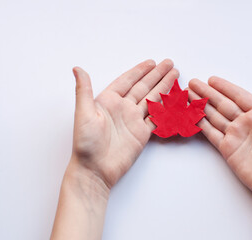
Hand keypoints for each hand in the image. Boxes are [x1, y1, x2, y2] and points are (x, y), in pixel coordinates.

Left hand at [71, 59, 177, 188]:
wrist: (95, 170)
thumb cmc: (86, 144)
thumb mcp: (83, 114)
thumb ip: (84, 90)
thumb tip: (77, 68)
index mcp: (109, 100)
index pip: (128, 81)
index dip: (140, 70)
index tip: (152, 62)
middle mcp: (123, 108)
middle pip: (144, 87)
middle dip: (157, 75)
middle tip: (169, 64)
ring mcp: (134, 120)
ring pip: (152, 99)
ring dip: (163, 87)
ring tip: (174, 76)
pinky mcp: (142, 133)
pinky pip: (157, 117)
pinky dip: (166, 108)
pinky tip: (172, 100)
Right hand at [188, 77, 251, 238]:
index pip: (239, 96)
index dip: (224, 87)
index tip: (211, 79)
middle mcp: (245, 122)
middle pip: (222, 104)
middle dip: (207, 93)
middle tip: (193, 83)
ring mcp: (234, 134)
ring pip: (214, 116)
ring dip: (201, 106)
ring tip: (189, 96)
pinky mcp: (226, 147)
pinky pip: (211, 133)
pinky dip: (201, 124)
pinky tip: (193, 116)